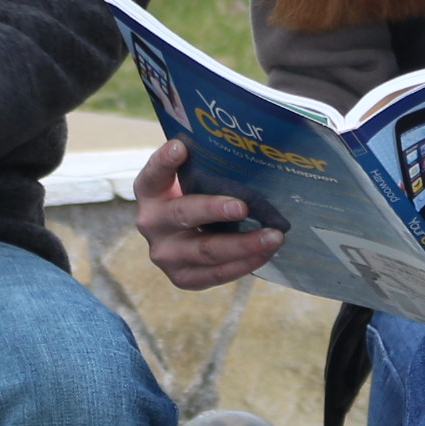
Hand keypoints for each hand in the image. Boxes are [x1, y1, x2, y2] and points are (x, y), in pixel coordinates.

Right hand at [132, 138, 282, 289]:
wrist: (185, 237)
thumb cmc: (196, 196)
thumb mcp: (192, 177)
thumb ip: (205, 164)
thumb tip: (247, 148)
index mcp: (150, 192)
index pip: (153, 174)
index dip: (164, 161)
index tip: (181, 148)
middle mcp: (151, 223)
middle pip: (182, 215)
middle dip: (213, 210)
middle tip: (242, 206)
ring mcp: (165, 254)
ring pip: (206, 251)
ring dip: (243, 244)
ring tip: (274, 236)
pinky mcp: (182, 278)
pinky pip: (216, 274)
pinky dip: (245, 263)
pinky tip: (267, 252)